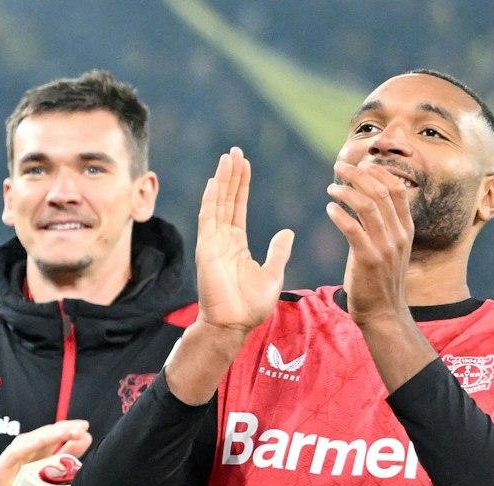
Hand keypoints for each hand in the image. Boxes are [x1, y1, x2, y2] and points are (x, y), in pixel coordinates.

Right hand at [0, 420, 90, 485]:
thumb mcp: (47, 474)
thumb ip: (66, 457)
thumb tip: (85, 440)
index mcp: (41, 450)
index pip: (56, 434)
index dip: (70, 428)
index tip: (85, 427)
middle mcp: (29, 448)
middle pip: (47, 433)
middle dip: (64, 430)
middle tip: (80, 429)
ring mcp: (16, 454)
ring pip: (33, 440)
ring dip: (49, 435)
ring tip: (64, 433)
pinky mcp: (3, 463)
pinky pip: (15, 452)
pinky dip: (26, 446)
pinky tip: (37, 443)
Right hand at [194, 148, 293, 334]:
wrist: (234, 326)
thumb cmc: (250, 306)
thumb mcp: (273, 274)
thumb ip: (278, 252)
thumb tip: (287, 232)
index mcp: (237, 245)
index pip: (238, 207)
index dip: (241, 185)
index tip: (245, 164)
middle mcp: (222, 240)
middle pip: (226, 200)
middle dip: (230, 176)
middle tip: (234, 151)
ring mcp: (213, 244)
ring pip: (217, 204)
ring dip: (221, 181)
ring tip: (227, 157)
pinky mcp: (206, 250)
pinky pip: (207, 220)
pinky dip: (210, 200)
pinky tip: (213, 181)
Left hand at [326, 159, 413, 325]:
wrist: (384, 313)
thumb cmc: (380, 280)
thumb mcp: (389, 248)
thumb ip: (381, 227)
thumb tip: (363, 205)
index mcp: (406, 228)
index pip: (396, 189)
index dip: (378, 172)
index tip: (360, 164)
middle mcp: (399, 234)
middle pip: (381, 191)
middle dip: (359, 174)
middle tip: (339, 167)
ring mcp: (385, 246)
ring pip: (368, 206)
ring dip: (347, 191)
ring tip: (331, 187)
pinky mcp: (368, 259)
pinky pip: (353, 229)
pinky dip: (340, 214)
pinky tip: (330, 209)